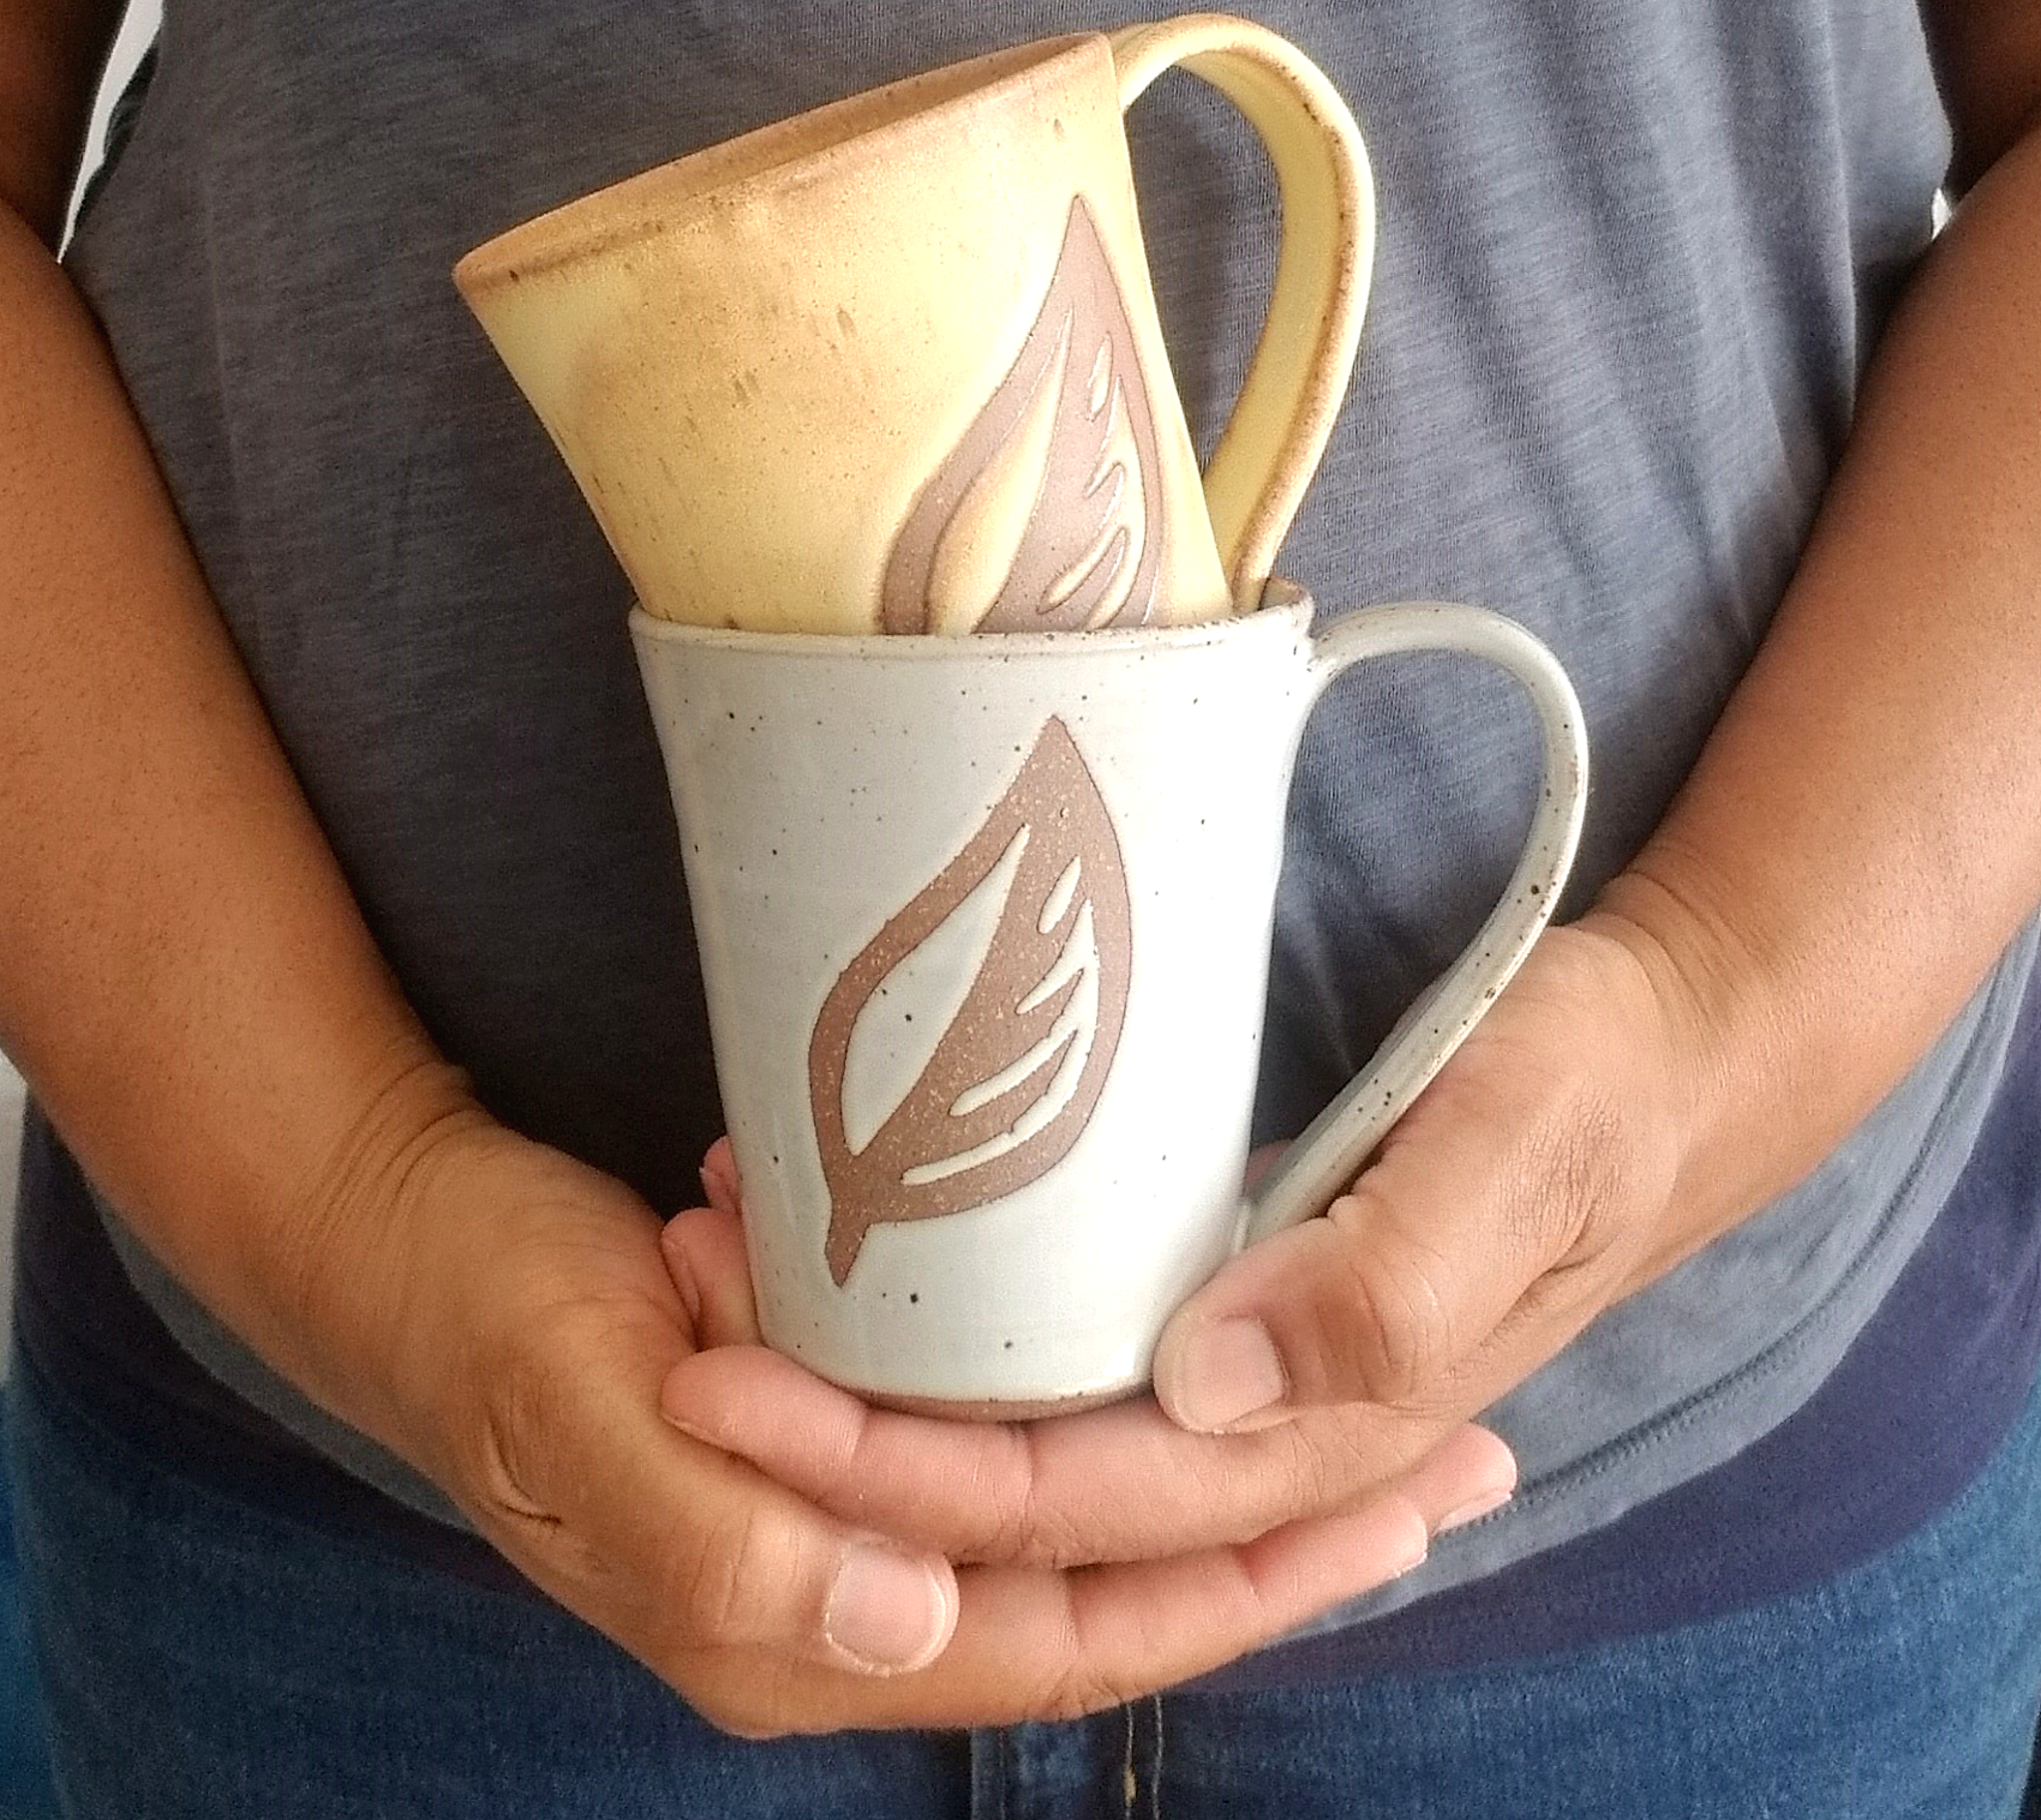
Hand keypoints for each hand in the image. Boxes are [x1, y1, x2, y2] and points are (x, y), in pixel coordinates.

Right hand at [361, 1118, 1513, 1735]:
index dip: (1232, 1589)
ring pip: (1075, 1536)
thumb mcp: (581, 1408)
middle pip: (1104, 1604)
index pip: (1063, 1643)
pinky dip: (1115, 1422)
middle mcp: (840, 1602)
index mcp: (792, 1624)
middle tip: (1446, 1465)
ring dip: (1216, 1491)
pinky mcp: (840, 1446)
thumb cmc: (493, 1316)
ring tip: (1371, 1429)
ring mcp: (844, 1528)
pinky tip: (1194, 1370)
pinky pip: (1012, 1459)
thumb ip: (728, 1538)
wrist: (411, 1239)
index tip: (1389, 1510)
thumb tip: (912, 1618)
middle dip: (1278, 1548)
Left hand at [657, 919, 1698, 1629]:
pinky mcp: (1240, 1293)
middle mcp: (1269, 1426)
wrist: (1668, 1052)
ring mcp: (1251, 1368)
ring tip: (733, 1278)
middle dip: (834, 1436)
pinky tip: (872, 1262)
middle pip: (1011, 1488)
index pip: (1064, 1499)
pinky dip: (958, 1324)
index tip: (726, 1381)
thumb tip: (1212, 1384)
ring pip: (1028, 1427)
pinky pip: (1073, 1351)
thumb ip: (1390, 1289)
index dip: (886, 1469)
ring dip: (876, 1384)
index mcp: (1325, 1428)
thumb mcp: (1524, 1160)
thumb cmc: (1599, 1093)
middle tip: (683, 1323)